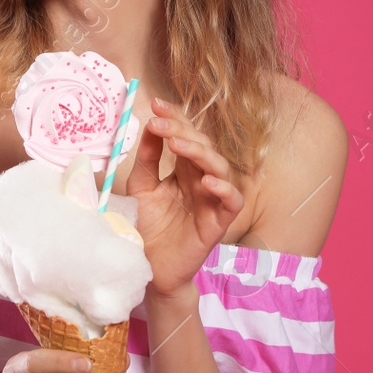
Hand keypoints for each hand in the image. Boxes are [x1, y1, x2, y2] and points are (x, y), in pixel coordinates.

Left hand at [124, 95, 243, 295]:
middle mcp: (201, 180)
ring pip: (220, 167)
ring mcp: (212, 200)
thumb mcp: (140, 189)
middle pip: (202, 147)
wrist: (150, 268)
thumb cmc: (148, 228)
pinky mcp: (219, 222)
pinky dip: (223, 188)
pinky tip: (206, 180)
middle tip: (159, 123)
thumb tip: (148, 126)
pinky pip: (232, 201)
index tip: (155, 104)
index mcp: (183, 170)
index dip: (175, 119)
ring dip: (200, 153)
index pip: (185, 137)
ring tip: (178, 145)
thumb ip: (146, 160)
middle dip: (182, 131)